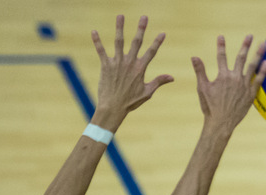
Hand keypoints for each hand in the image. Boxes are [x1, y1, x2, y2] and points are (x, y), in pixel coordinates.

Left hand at [91, 15, 173, 129]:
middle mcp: (129, 63)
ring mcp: (117, 63)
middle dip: (141, 29)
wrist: (113, 108)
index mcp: (140, 69)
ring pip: (119, 41)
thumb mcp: (147, 93)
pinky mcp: (106, 66)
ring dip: (120, 28)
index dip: (157, 42)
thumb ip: (158, 82)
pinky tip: (93, 31)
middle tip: (144, 17)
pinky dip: (97, 41)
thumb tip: (172, 77)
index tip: (162, 33)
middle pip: (136, 42)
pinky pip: (101, 51)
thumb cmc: (130, 102)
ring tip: (120, 16)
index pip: (151, 52)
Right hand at [192, 35, 265, 134]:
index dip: (221, 46)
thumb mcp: (202, 88)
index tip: (221, 36)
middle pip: (241, 58)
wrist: (221, 123)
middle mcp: (234, 78)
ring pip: (253, 66)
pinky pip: (259, 80)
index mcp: (222, 76)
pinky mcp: (251, 94)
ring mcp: (244, 86)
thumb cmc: (210, 107)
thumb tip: (194, 57)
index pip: (221, 57)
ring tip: (264, 45)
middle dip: (245, 46)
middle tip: (250, 36)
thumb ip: (200, 71)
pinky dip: (263, 71)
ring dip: (258, 54)